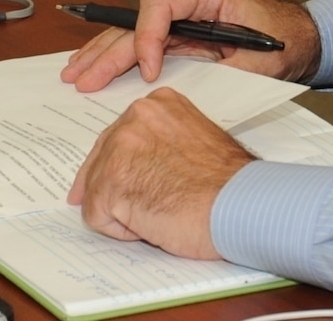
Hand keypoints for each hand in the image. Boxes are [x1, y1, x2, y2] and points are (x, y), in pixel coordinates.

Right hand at [60, 0, 321, 91]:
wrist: (302, 41)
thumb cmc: (284, 44)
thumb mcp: (252, 58)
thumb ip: (211, 65)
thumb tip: (169, 85)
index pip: (160, 4)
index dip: (147, 37)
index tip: (150, 70)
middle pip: (138, 20)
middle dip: (109, 51)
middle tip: (81, 78)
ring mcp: (185, 15)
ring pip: (135, 30)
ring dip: (105, 52)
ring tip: (75, 73)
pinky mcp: (183, 33)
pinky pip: (146, 41)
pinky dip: (122, 56)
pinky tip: (97, 67)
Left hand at [68, 87, 252, 256]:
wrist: (236, 203)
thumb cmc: (226, 181)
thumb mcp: (195, 139)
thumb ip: (163, 141)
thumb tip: (140, 164)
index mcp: (160, 103)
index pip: (121, 134)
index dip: (124, 164)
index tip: (132, 179)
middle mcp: (137, 116)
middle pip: (100, 159)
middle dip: (114, 186)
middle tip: (136, 205)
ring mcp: (120, 146)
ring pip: (96, 188)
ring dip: (121, 208)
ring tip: (158, 213)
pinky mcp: (110, 181)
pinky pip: (97, 216)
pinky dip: (121, 229)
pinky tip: (152, 224)